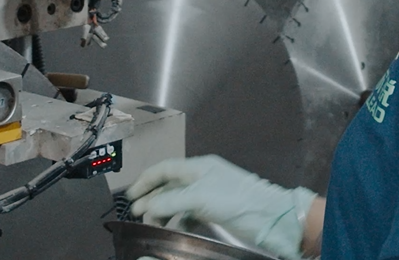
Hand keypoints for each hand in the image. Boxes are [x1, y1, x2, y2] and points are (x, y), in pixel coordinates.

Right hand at [126, 156, 317, 259]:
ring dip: (163, 212)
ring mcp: (208, 195)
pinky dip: (178, 221)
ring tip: (152, 225)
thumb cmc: (235, 200)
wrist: (267, 216)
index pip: (164, 169)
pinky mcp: (214, 211)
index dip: (146, 180)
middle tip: (137, 213)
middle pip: (169, 186)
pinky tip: (172, 230)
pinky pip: (189, 214)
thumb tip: (147, 206)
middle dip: (152, 198)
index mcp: (197, 167)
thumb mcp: (199, 198)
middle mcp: (201, 178)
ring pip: (177, 202)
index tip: (131, 195)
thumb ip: (171, 201)